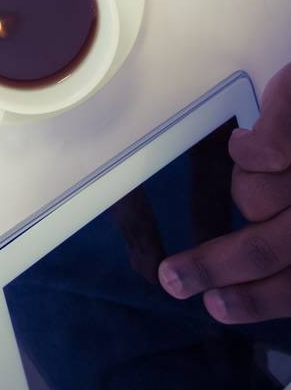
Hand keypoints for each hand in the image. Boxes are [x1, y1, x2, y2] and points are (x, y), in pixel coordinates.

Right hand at [158, 64, 290, 323]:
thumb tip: (264, 270)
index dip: (254, 302)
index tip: (215, 307)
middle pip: (261, 249)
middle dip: (212, 266)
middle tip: (174, 278)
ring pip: (249, 197)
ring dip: (248, 181)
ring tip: (264, 161)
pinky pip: (250, 153)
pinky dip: (244, 145)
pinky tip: (252, 133)